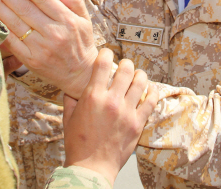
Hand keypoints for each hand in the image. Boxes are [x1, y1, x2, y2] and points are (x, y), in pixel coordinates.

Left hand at [0, 0, 97, 98]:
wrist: (80, 76)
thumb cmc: (80, 43)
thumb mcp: (85, 19)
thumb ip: (74, 1)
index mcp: (67, 20)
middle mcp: (54, 33)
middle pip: (25, 9)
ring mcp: (41, 48)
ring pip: (15, 24)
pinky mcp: (30, 60)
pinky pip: (11, 42)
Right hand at [63, 49, 158, 185]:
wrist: (91, 168)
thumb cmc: (78, 144)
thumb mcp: (68, 118)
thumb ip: (71, 99)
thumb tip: (71, 86)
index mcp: (92, 96)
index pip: (103, 63)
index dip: (106, 53)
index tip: (107, 53)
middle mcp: (111, 100)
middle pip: (126, 69)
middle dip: (125, 63)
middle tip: (124, 66)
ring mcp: (127, 112)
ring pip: (140, 81)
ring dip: (139, 75)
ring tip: (137, 76)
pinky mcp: (138, 123)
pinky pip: (151, 101)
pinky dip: (152, 92)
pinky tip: (149, 90)